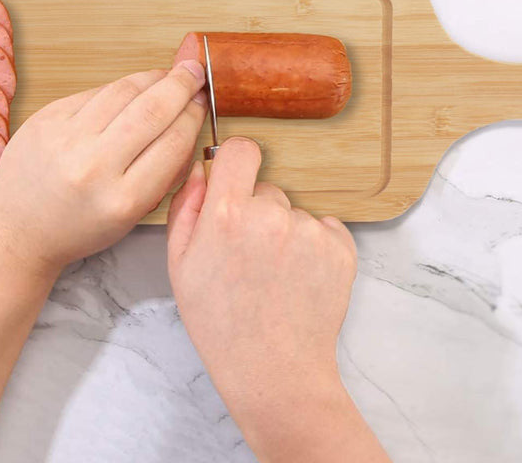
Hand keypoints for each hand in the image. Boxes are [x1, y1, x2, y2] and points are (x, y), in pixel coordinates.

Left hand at [0, 61, 206, 274]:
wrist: (19, 231)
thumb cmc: (80, 227)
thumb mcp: (132, 215)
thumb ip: (163, 172)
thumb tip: (188, 120)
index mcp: (123, 199)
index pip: (174, 142)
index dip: (193, 116)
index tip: (202, 102)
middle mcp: (93, 167)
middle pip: (152, 110)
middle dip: (180, 85)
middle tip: (194, 72)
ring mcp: (65, 139)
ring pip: (122, 92)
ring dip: (151, 78)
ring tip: (167, 75)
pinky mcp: (45, 120)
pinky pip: (93, 92)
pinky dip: (118, 88)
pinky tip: (131, 89)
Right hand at [167, 138, 359, 454]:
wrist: (274, 371)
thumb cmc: (221, 324)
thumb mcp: (181, 265)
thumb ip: (186, 207)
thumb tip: (200, 169)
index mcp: (227, 215)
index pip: (240, 150)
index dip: (236, 162)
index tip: (236, 179)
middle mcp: (271, 215)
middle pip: (266, 189)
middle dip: (256, 213)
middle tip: (249, 257)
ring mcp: (310, 231)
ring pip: (294, 212)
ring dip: (286, 233)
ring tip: (275, 276)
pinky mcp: (341, 248)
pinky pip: (325, 228)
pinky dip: (315, 246)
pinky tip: (299, 278)